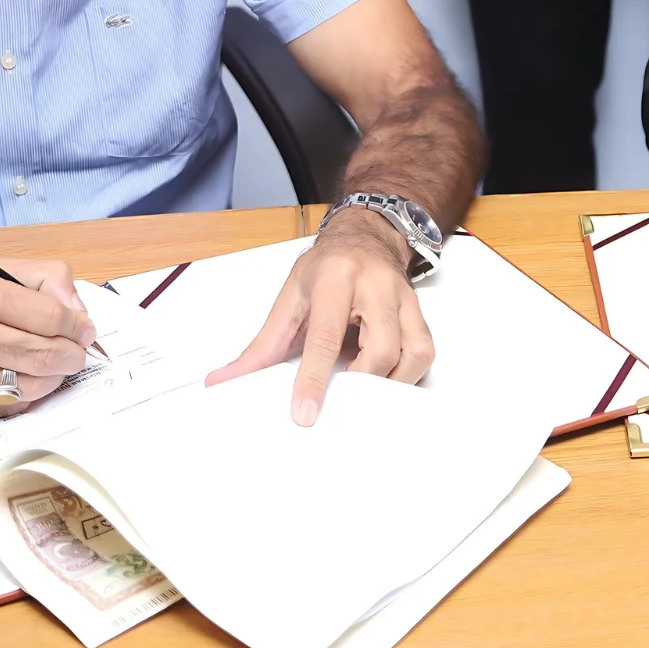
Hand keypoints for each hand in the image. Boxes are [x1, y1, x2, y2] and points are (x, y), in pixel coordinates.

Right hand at [0, 257, 95, 421]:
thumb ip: (43, 280)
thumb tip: (79, 313)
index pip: (47, 315)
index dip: (76, 326)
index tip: (85, 330)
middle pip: (40, 353)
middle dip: (71, 355)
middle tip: (78, 353)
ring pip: (26, 385)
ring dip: (51, 379)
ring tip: (53, 368)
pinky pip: (2, 408)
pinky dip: (23, 397)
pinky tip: (24, 382)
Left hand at [207, 209, 434, 425]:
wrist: (365, 234)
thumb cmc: (326, 267)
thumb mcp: (289, 297)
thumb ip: (261, 345)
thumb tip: (223, 381)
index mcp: (335, 278)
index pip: (326, 336)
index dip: (314, 378)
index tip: (305, 413)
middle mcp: (375, 285)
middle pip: (380, 348)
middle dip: (361, 383)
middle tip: (341, 400)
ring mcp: (403, 297)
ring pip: (413, 351)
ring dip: (390, 381)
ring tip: (366, 391)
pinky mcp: (418, 310)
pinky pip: (425, 350)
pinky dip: (408, 373)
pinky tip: (387, 379)